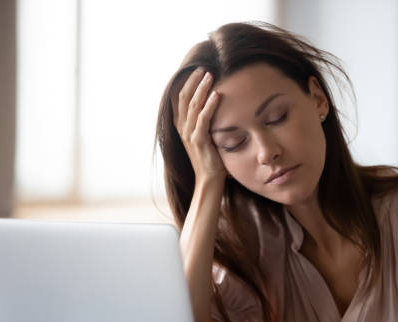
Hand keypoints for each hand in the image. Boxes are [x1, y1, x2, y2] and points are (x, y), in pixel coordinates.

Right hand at [174, 67, 225, 184]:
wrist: (209, 178)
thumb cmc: (211, 156)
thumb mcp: (205, 135)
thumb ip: (205, 120)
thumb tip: (215, 102)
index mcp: (182, 125)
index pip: (180, 98)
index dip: (187, 82)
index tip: (197, 70)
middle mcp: (182, 128)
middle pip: (184, 97)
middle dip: (193, 81)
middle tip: (203, 67)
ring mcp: (189, 134)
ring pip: (192, 105)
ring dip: (201, 88)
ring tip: (210, 75)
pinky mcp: (198, 141)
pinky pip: (203, 119)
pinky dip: (209, 105)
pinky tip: (217, 95)